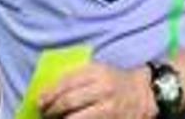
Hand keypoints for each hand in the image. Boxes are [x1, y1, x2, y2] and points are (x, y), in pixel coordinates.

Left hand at [38, 63, 157, 118]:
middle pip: (69, 102)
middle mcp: (103, 90)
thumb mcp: (97, 71)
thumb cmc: (114, 80)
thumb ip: (76, 77)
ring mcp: (110, 109)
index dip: (49, 94)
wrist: (144, 93)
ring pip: (77, 118)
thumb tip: (48, 92)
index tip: (40, 101)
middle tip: (44, 113)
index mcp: (97, 73)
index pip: (66, 84)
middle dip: (52, 110)